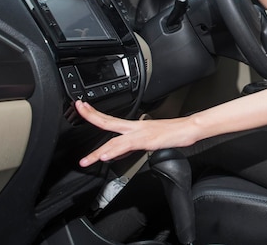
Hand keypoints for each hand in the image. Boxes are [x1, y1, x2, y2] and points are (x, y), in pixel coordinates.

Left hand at [75, 100, 192, 166]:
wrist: (188, 129)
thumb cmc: (173, 133)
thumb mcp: (149, 139)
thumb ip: (131, 146)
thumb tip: (118, 152)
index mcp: (134, 126)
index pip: (110, 119)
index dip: (95, 113)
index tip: (82, 107)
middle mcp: (135, 127)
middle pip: (108, 122)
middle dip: (91, 116)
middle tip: (78, 109)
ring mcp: (141, 133)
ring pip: (115, 140)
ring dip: (98, 151)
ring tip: (86, 160)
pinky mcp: (148, 140)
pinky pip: (128, 146)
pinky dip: (115, 151)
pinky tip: (106, 156)